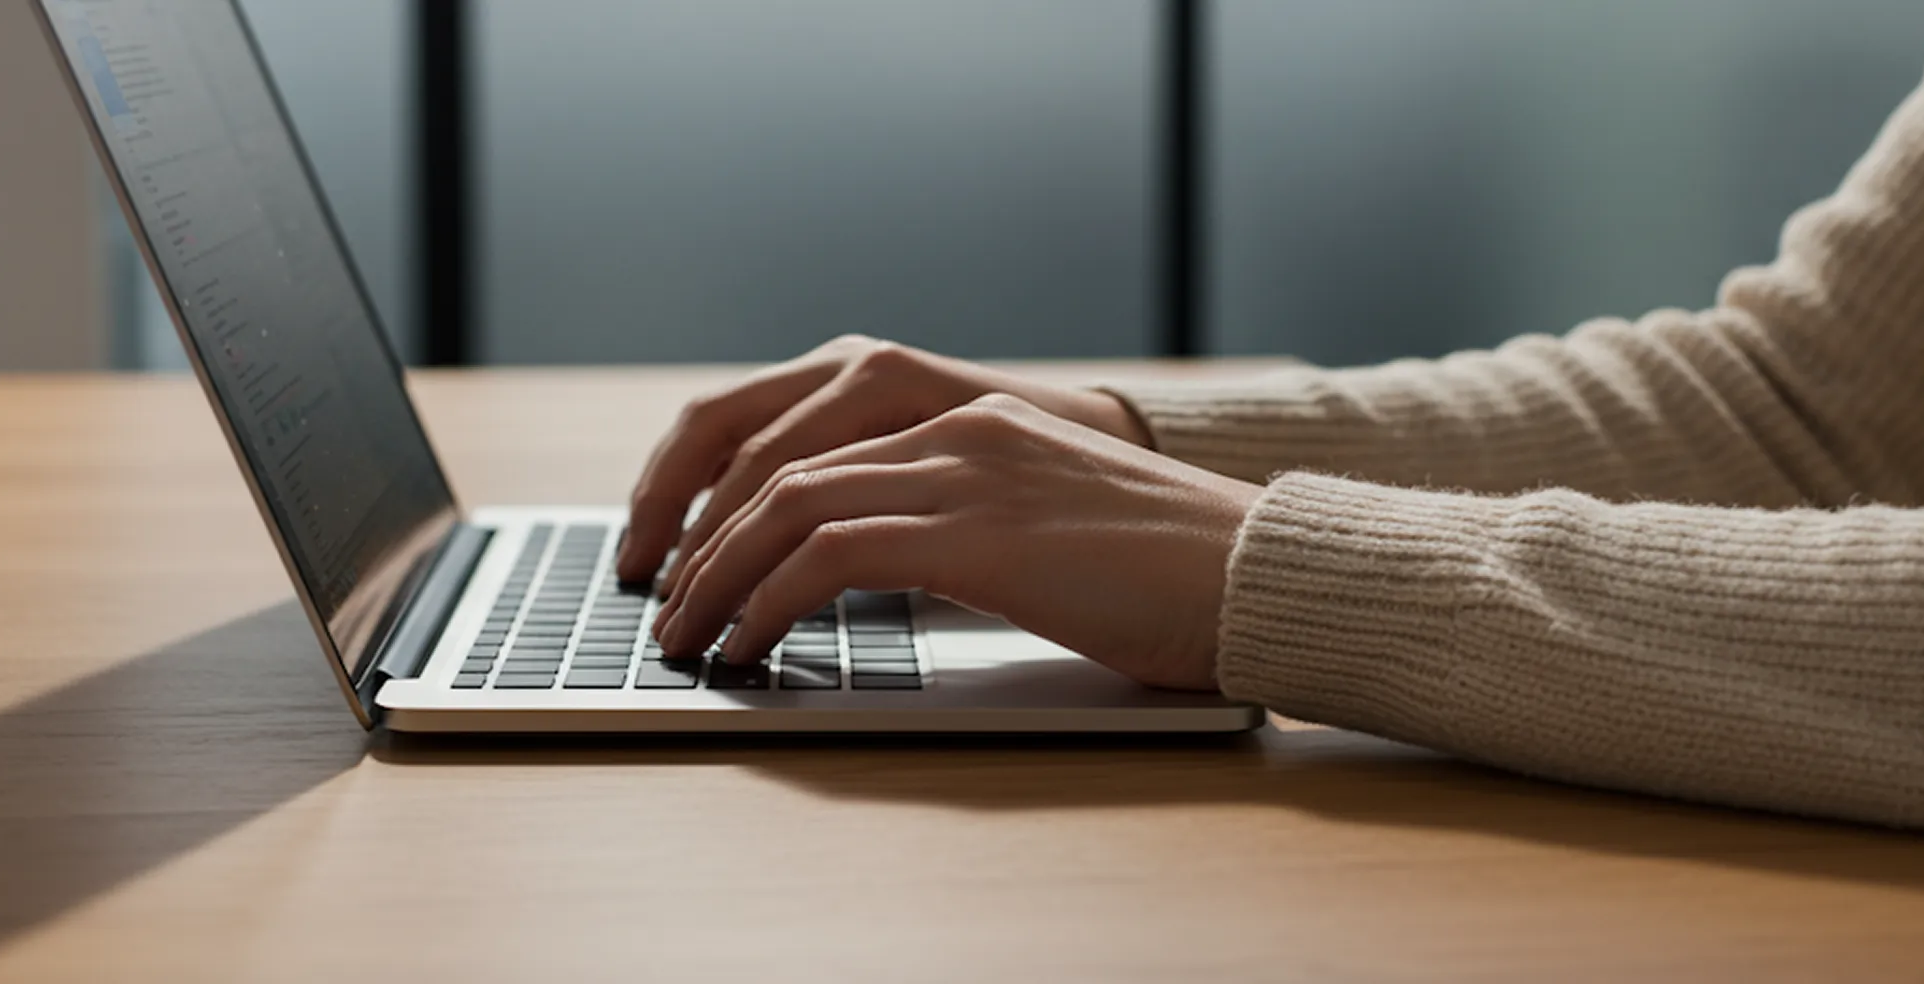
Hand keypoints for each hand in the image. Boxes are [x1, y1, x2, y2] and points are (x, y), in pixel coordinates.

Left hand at [650, 394, 1260, 690]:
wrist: (1259, 575)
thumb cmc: (1172, 575)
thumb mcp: (1052, 530)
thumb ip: (969, 526)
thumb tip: (877, 574)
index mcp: (974, 417)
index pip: (808, 438)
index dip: (727, 497)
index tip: (692, 556)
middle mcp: (958, 427)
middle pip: (777, 462)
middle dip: (699, 537)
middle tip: (663, 603)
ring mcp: (967, 471)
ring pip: (787, 506)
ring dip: (719, 577)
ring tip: (687, 637)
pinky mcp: (975, 532)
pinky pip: (828, 557)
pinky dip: (769, 603)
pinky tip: (751, 646)